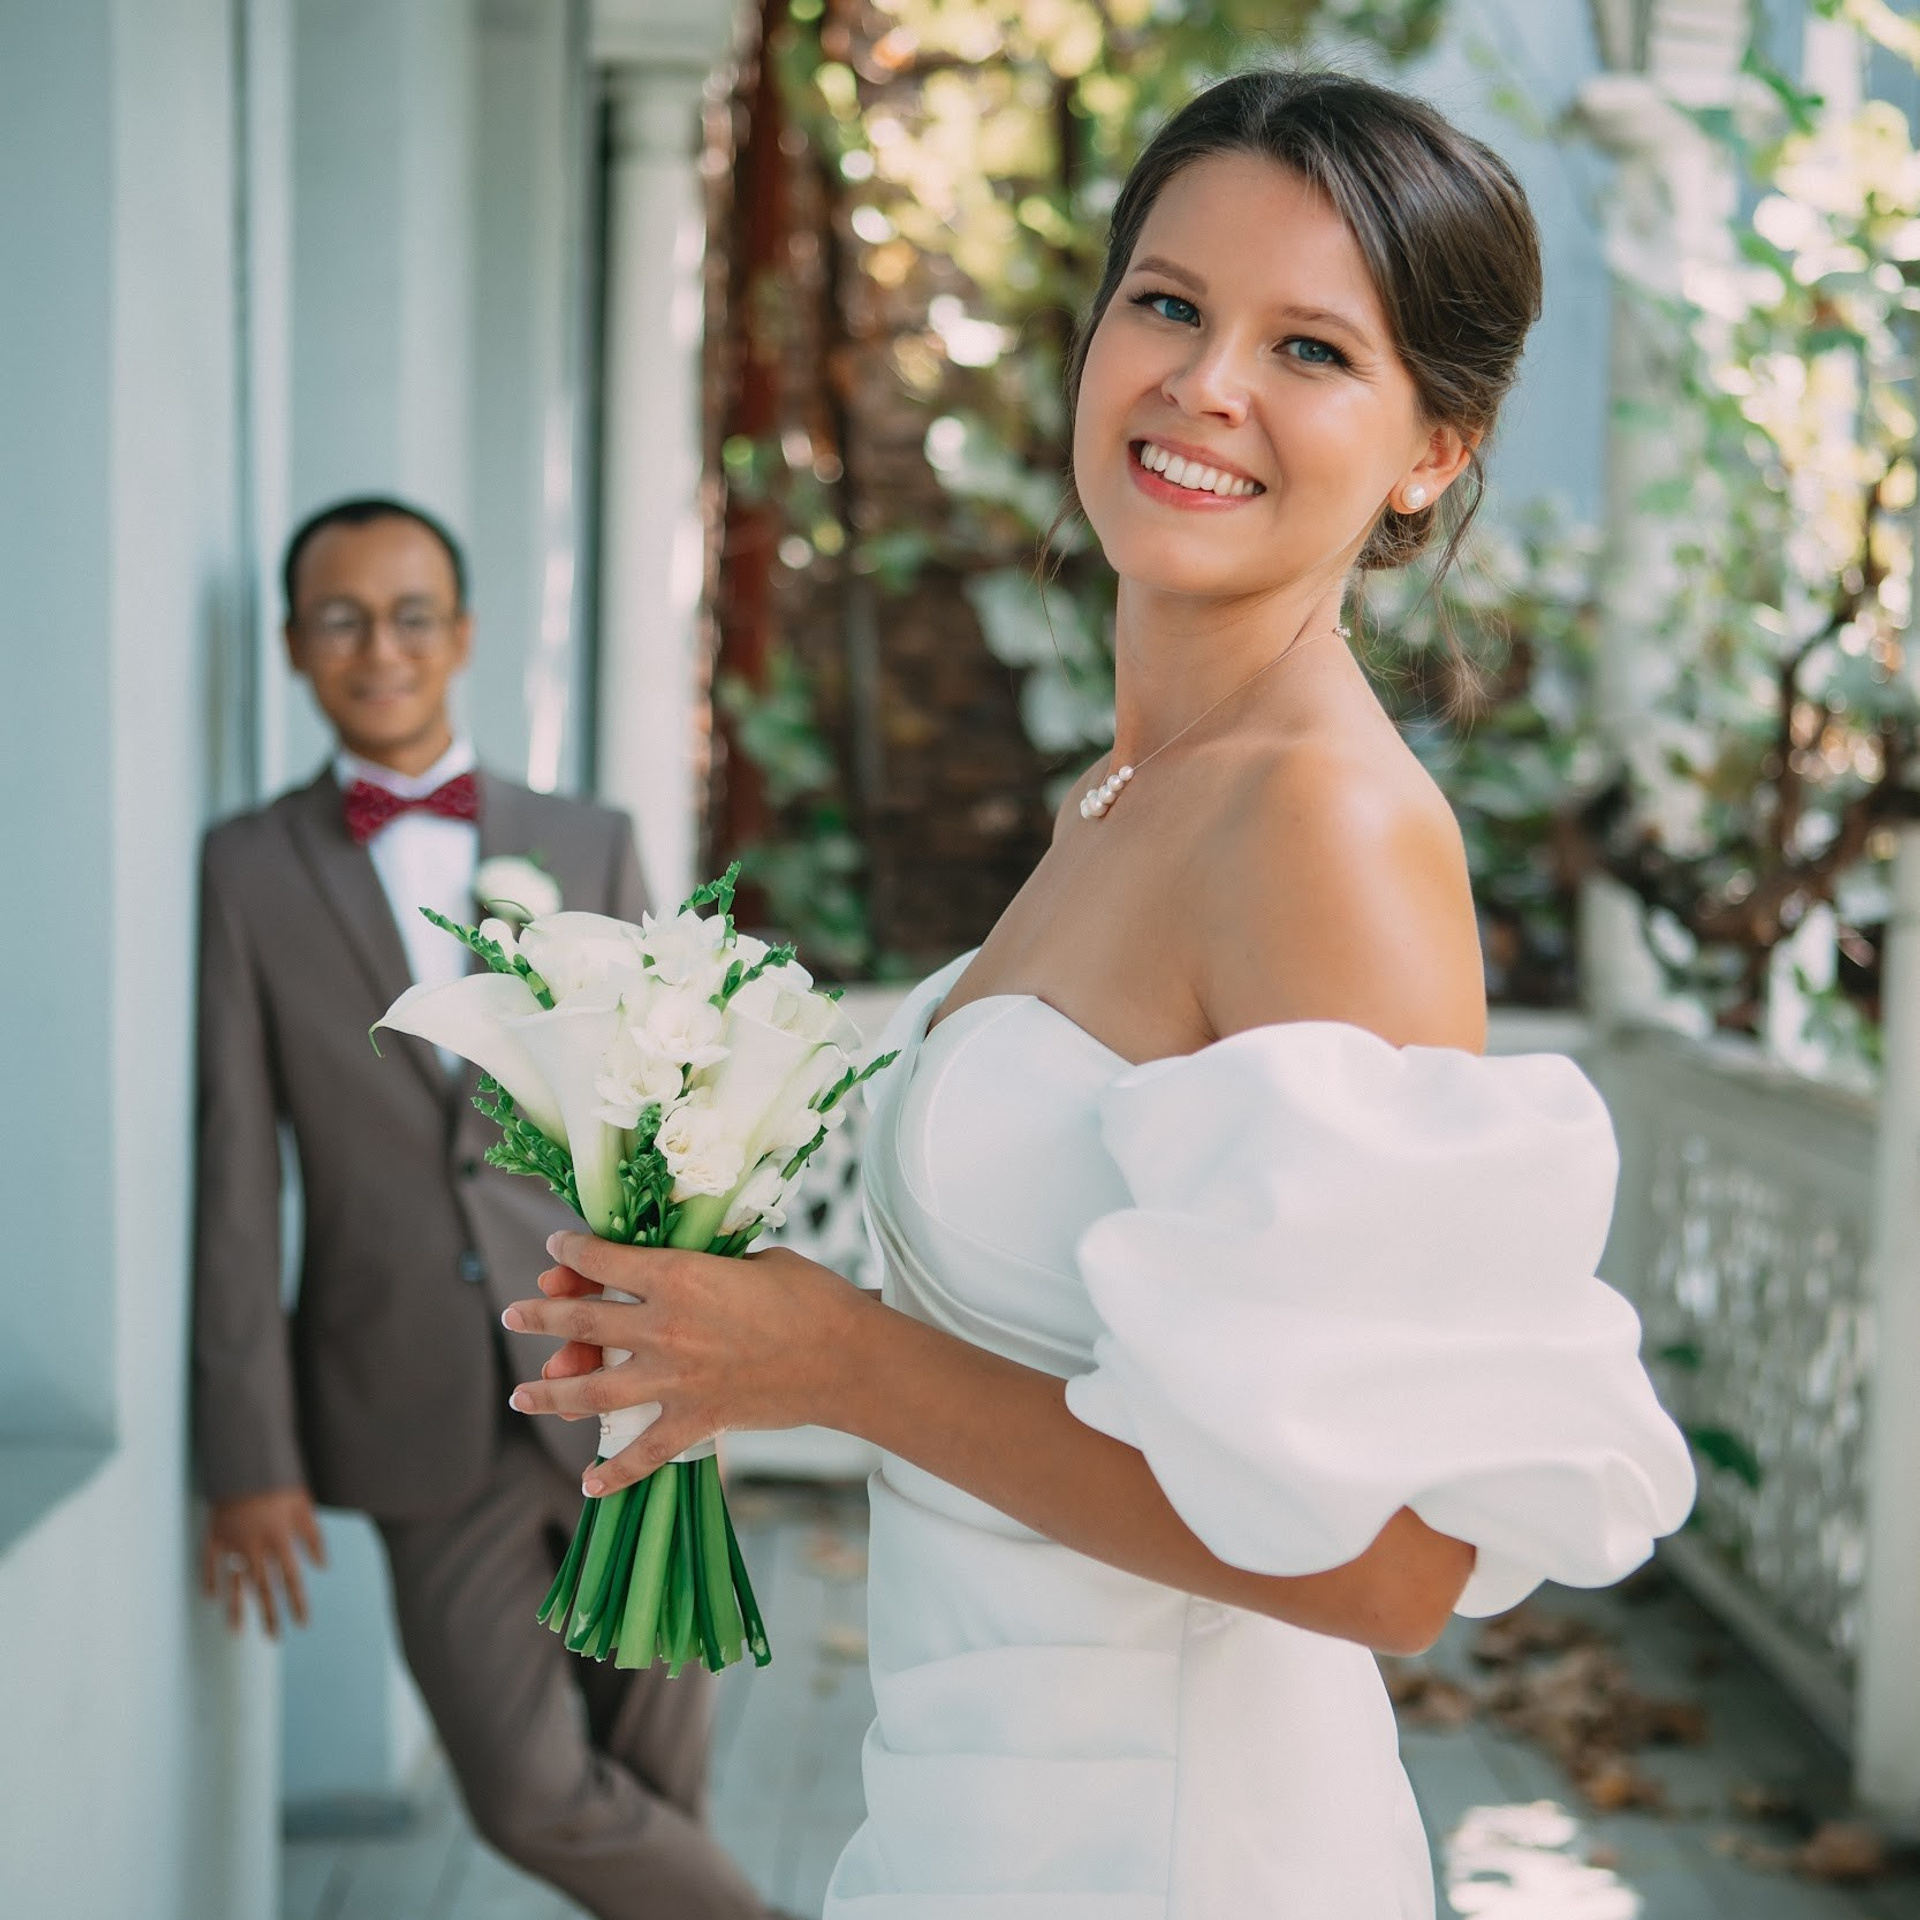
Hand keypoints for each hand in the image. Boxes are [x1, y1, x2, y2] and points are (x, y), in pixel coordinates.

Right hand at [202, 1486, 326, 1636]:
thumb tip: (322, 1566)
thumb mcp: (304, 1504)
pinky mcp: (213, 1534)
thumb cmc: (279, 1480)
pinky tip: (211, 1598)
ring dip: (237, 1608)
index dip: (297, 1602)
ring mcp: (231, 1542)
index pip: (291, 1579)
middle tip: (274, 1638)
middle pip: (263, 1587)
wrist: (245, 1460)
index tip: (302, 1623)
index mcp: (280, 1538)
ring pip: (234, 1582)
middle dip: (269, 1614)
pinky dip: (209, 1580)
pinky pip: (208, 1562)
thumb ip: (313, 1536)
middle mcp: (255, 1545)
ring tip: (237, 1631)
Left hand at [503, 1229, 864, 1495]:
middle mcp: (664, 1326)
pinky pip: (644, 1453)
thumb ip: (711, 1266)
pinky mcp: (695, 1420)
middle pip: (582, 1320)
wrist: (847, 1358)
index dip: (573, 1250)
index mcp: (679, 1274)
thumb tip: (688, 1269)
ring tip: (520, 1396)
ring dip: (550, 1392)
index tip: (556, 1248)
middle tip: (514, 1313)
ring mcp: (675, 1378)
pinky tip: (588, 1483)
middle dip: (541, 1315)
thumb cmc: (812, 1296)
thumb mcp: (756, 1260)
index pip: (605, 1258)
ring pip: (592, 1388)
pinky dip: (614, 1473)